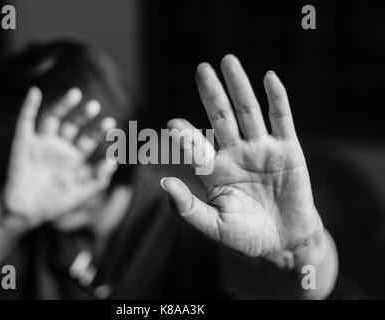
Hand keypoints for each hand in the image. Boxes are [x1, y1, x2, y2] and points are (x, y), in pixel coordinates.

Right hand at [3, 87, 116, 226]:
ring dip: (63, 105)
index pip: (89, 139)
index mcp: (74, 157)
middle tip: (95, 106)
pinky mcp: (23, 143)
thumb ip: (98, 179)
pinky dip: (29, 106)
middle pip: (73, 125)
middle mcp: (59, 147)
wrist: (24, 213)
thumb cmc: (54, 204)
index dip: (99, 131)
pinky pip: (26, 122)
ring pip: (53, 118)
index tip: (111, 124)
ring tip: (75, 93)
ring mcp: (41, 143)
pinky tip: (35, 93)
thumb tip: (114, 161)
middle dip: (84, 116)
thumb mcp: (81, 193)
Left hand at [162, 55, 324, 267]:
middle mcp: (236, 153)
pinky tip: (268, 77)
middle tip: (201, 69)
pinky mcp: (288, 150)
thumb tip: (163, 182)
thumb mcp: (214, 227)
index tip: (173, 125)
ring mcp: (262, 149)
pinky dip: (277, 99)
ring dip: (239, 87)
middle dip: (211, 94)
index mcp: (215, 170)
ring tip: (228, 61)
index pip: (197, 147)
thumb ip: (188, 208)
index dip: (186, 136)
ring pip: (248, 112)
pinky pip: (282, 120)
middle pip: (221, 118)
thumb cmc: (246, 236)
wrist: (284, 243)